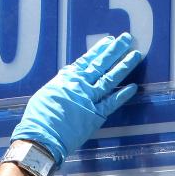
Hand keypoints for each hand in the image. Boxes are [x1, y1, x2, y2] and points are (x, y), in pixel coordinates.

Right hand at [11, 33, 143, 165]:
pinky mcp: (96, 116)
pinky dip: (123, 95)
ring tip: (136, 55)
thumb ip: (60, 84)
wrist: (41, 137)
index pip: (86, 61)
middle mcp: (80, 85)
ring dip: (124, 66)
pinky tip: (133, 86)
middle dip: (115, 50)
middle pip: (100, 65)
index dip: (98, 50)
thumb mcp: (46, 93)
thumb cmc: (38, 118)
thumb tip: (67, 78)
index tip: (109, 40)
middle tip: (127, 38)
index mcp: (66, 79)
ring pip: (110, 79)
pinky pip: (112, 103)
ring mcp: (89, 100)